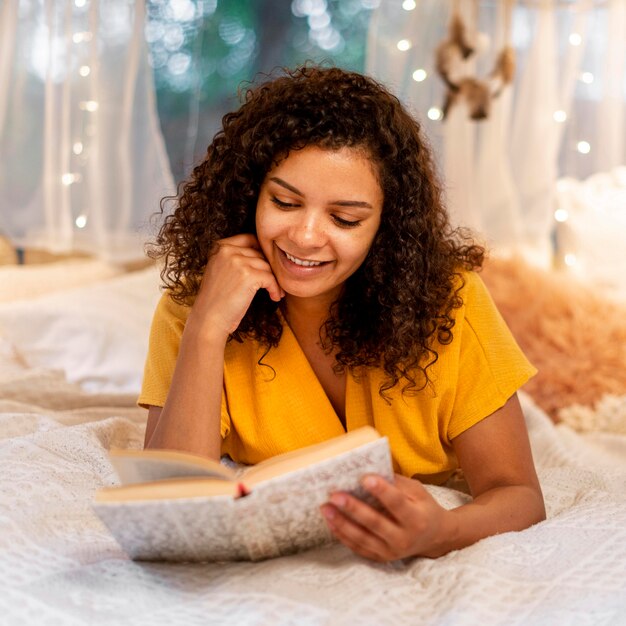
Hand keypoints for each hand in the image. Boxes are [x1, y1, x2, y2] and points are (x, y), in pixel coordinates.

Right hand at [188, 234, 284, 336]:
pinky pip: (271, 278)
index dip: (260, 252)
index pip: (249, 239)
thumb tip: (262, 255)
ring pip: (267, 266)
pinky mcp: (248, 275)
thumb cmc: (216, 300)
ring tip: (275, 292)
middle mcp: (227, 251)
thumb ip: (234, 259)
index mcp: (219, 247)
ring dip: (274, 280)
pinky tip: (274, 297)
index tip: (266, 266)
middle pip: (260, 253)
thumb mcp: (219, 271)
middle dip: (269, 269)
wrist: (208, 319)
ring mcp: (237, 262)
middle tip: (273, 282)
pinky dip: (276, 289)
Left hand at [320, 474, 449, 561]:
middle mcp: (404, 539)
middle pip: (375, 523)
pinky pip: (358, 547)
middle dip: (353, 508)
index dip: (381, 491)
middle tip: (335, 495)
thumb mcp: (417, 491)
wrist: (434, 538)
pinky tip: (330, 522)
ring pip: (362, 538)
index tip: (365, 478)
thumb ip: (396, 482)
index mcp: (417, 519)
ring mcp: (391, 552)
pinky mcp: (380, 558)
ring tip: (326, 508)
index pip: (397, 504)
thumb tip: (370, 469)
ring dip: (341, 523)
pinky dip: (342, 535)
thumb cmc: (423, 507)